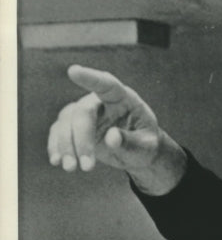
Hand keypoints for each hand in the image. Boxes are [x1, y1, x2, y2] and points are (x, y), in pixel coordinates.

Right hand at [47, 65, 185, 192]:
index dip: (90, 78)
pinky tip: (57, 162)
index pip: (107, 84)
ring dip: (66, 146)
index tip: (74, 71)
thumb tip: (111, 137)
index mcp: (123, 99)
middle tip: (87, 167)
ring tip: (71, 168)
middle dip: (81, 140)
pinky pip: (59, 132)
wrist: (138, 152)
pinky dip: (56, 146)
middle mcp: (100, 101)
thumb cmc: (146, 144)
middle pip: (83, 113)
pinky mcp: (74, 127)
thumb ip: (132, 143)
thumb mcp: (147, 147)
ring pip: (66, 122)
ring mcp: (85, 113)